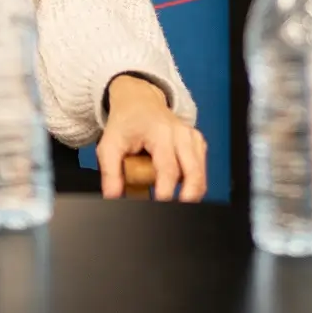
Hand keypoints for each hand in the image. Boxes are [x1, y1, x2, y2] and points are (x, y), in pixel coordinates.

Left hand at [97, 75, 205, 201]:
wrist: (139, 101)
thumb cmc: (127, 122)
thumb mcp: (109, 145)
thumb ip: (111, 173)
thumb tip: (113, 197)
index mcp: (160, 133)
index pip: (168, 167)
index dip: (166, 190)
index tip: (161, 203)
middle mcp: (181, 134)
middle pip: (194, 172)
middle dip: (189, 195)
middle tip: (178, 211)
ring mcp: (192, 137)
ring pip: (200, 172)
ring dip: (191, 190)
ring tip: (175, 200)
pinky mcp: (198, 142)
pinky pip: (201, 168)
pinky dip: (194, 181)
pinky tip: (181, 186)